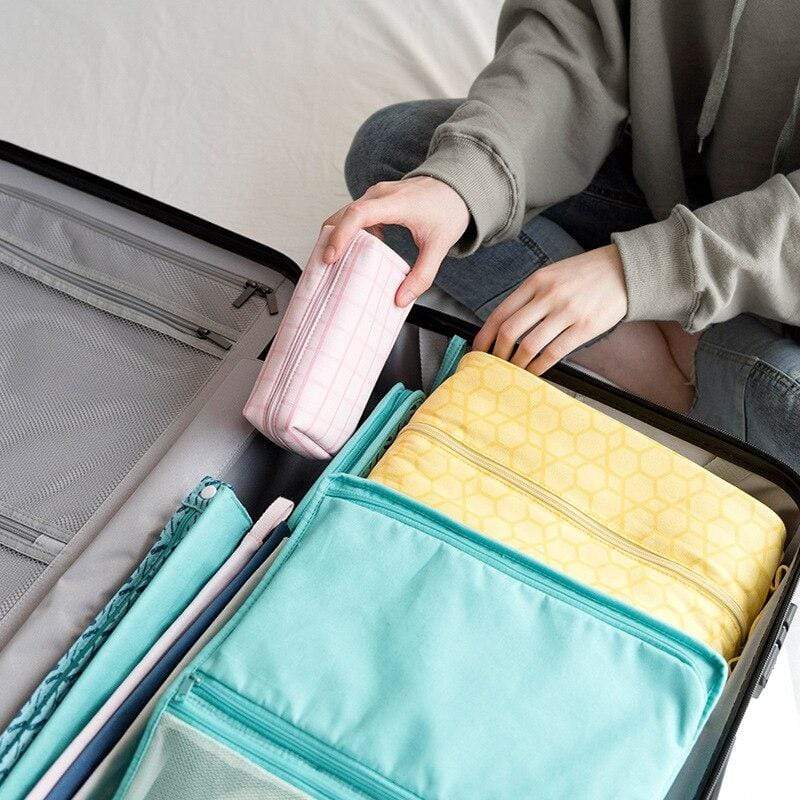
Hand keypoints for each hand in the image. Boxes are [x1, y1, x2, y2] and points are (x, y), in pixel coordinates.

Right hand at [322, 176, 469, 306]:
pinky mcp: (373, 201)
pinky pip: (351, 216)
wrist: (456, 187)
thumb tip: (400, 300)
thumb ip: (422, 275)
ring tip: (328, 265)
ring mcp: (374, 195)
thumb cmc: (448, 210)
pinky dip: (344, 234)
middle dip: (329, 241)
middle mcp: (380, 195)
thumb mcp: (440, 246)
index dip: (342, 235)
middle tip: (322, 269)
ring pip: (343, 215)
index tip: (331, 257)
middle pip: (344, 215)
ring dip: (334, 238)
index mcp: (396, 203)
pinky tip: (346, 255)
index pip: (359, 214)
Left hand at [473, 244, 627, 374]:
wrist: (623, 270)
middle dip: (496, 353)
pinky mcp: (584, 327)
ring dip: (516, 364)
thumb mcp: (551, 275)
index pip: (500, 312)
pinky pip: (554, 353)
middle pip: (509, 331)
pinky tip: (534, 371)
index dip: (484, 336)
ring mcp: (566, 312)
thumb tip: (505, 324)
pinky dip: (539, 366)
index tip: (477, 350)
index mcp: (535, 281)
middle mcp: (548, 295)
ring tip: (513, 372)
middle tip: (493, 365)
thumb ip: (529, 296)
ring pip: (529, 345)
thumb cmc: (583, 275)